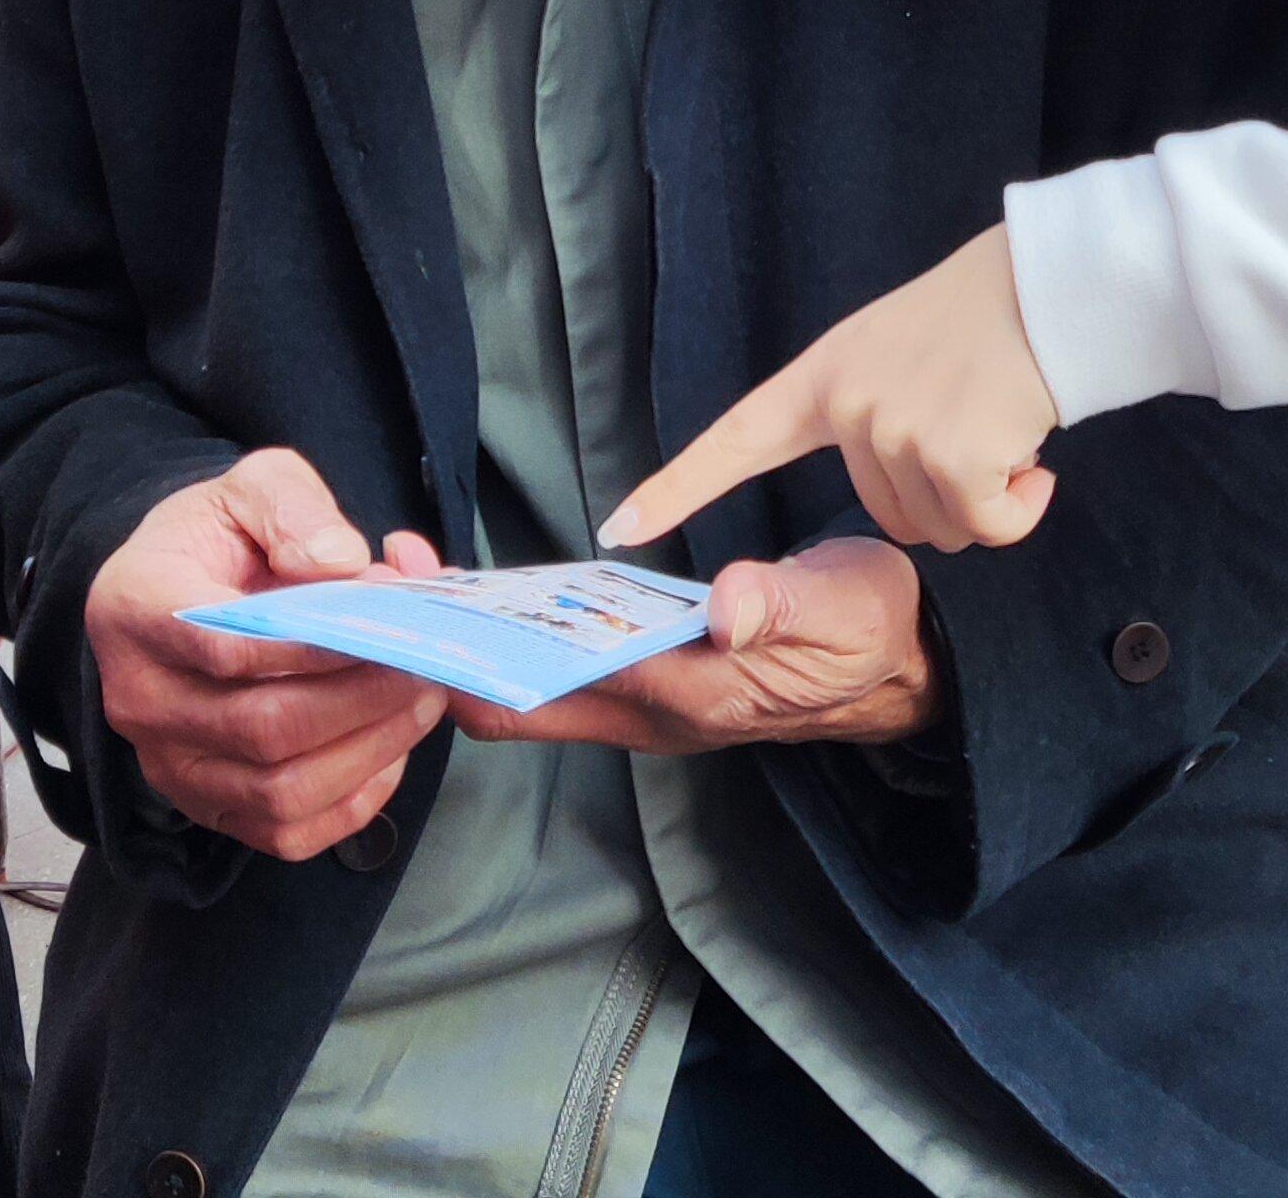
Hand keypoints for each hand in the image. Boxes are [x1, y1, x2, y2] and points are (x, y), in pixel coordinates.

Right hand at [84, 448, 449, 860]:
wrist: (178, 587)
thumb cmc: (220, 538)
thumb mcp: (255, 485)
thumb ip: (297, 508)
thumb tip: (339, 565)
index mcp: (138, 607)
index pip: (228, 647)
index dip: (317, 647)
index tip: (386, 627)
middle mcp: (140, 698)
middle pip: (263, 727)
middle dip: (362, 699)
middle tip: (426, 665)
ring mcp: (168, 763)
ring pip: (278, 791)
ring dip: (367, 752)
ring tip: (420, 702)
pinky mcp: (205, 805)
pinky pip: (283, 832)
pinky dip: (349, 804)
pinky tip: (387, 753)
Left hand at [446, 539, 936, 753]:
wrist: (904, 667)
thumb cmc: (869, 631)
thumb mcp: (840, 606)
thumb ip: (781, 604)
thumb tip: (725, 606)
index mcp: (684, 697)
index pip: (547, 695)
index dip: (472, 664)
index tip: (413, 618)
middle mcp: (651, 712)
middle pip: (516, 698)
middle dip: (448, 651)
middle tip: (383, 584)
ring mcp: (648, 700)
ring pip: (530, 684)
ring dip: (472, 639)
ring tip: (412, 574)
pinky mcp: (653, 678)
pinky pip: (558, 665)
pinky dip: (510, 631)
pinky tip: (479, 588)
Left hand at [602, 226, 1061, 554]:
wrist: (1053, 286)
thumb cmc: (986, 318)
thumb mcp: (895, 352)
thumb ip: (868, 416)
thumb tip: (905, 504)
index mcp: (824, 376)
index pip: (736, 437)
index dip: (678, 488)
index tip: (620, 526)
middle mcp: (848, 405)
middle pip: (884, 513)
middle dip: (941, 489)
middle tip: (975, 418)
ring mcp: (895, 430)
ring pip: (938, 527)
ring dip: (984, 496)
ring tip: (1001, 422)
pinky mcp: (952, 457)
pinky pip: (985, 530)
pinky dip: (1019, 510)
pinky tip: (1033, 459)